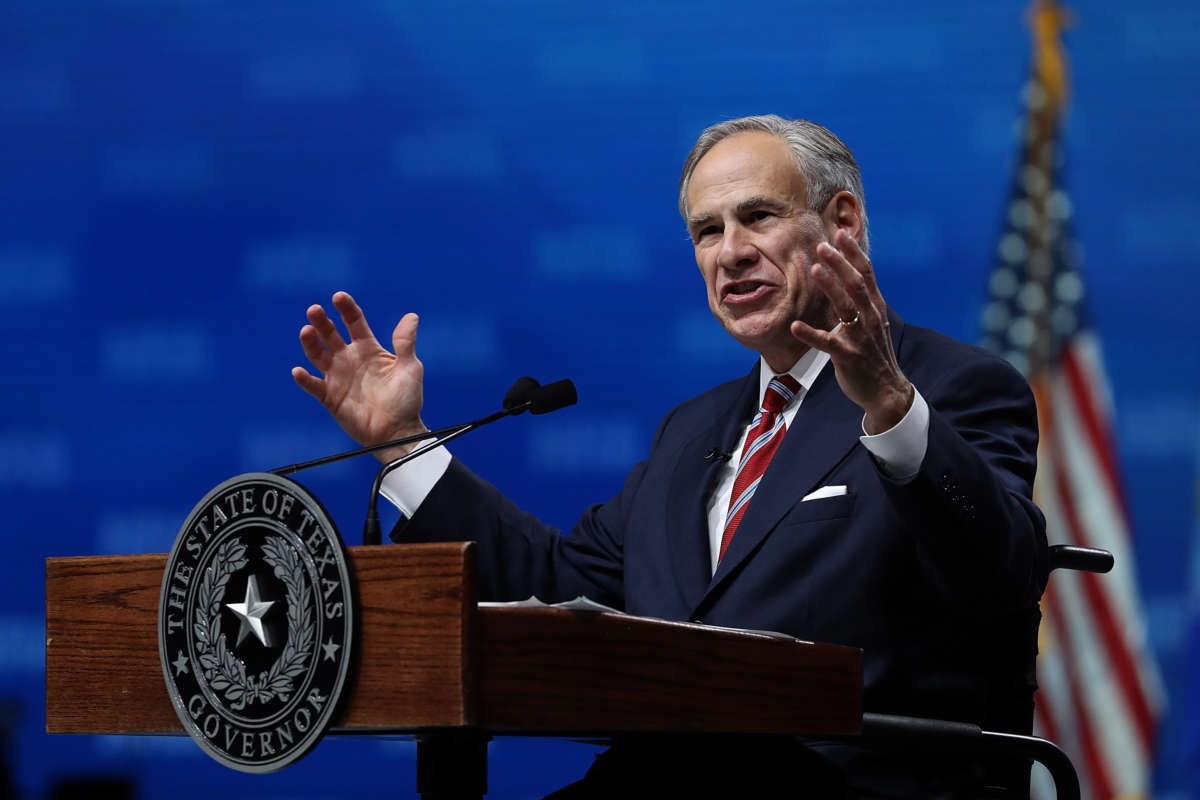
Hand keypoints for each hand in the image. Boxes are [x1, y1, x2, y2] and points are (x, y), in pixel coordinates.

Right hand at [292, 291, 426, 461]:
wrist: (398, 431)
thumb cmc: (407, 400)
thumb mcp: (410, 368)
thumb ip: (405, 343)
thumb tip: (412, 316)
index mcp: (368, 348)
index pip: (354, 322)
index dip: (346, 309)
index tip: (338, 297)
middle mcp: (350, 358)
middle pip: (330, 334)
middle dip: (322, 321)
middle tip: (315, 310)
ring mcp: (338, 376)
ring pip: (317, 355)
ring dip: (309, 343)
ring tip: (306, 331)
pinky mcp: (330, 396)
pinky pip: (313, 385)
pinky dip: (304, 379)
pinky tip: (299, 371)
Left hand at [790, 230, 913, 433]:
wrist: (886, 390)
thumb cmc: (874, 353)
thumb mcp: (873, 322)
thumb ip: (863, 300)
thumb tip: (849, 274)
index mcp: (875, 307)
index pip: (866, 274)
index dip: (853, 253)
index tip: (839, 233)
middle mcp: (870, 318)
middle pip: (856, 285)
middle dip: (840, 263)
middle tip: (822, 245)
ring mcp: (860, 337)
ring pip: (846, 307)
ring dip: (831, 287)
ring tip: (816, 269)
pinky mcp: (848, 356)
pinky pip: (827, 342)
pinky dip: (811, 333)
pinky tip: (795, 325)